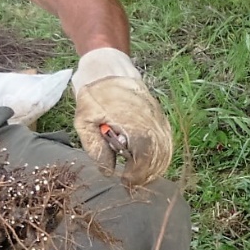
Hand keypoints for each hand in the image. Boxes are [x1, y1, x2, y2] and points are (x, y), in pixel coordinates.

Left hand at [72, 48, 172, 186]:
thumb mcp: (84, 121)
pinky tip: (147, 162)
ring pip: (165, 149)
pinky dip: (159, 154)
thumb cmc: (92, 92)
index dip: (136, 174)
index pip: (143, 157)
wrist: (107, 64)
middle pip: (158, 156)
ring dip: (155, 166)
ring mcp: (157, 116)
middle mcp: (150, 120)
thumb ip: (96, 149)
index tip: (126, 184)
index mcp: (132, 122)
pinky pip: (165, 139)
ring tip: (140, 177)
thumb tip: (109, 172)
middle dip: (146, 174)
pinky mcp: (158, 114)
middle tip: (133, 185)